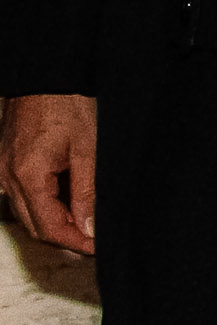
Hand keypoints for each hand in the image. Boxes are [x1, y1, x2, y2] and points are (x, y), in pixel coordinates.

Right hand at [1, 92, 98, 254]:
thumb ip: (87, 192)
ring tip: (88, 218)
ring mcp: (4, 173)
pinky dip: (47, 202)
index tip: (98, 248)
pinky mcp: (7, 165)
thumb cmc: (65, 103)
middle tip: (96, 238)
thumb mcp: (87, 149)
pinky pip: (24, 196)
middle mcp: (8, 178)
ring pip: (29, 213)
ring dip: (57, 220)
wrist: (45, 76)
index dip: (75, 243)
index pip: (49, 228)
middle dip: (67, 236)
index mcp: (27, 176)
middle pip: (36, 226)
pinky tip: (70, 197)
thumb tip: (89, 227)